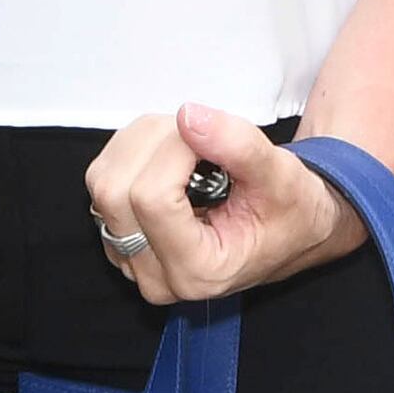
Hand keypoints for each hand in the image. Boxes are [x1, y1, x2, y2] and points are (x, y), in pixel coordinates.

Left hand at [86, 104, 359, 306]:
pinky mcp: (119, 237)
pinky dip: (132, 152)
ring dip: (142, 143)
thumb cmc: (291, 209)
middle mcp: (156, 276)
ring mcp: (131, 260)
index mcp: (198, 271)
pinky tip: (170, 158)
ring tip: (190, 145)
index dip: (176, 150)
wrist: (291, 228)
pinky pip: (102, 180)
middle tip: (201, 136)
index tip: (212, 137)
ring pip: (101, 181)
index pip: (152, 199)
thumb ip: (238, 146)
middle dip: (156, 143)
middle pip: (115, 190)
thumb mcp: (282, 175)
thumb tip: (188, 116)